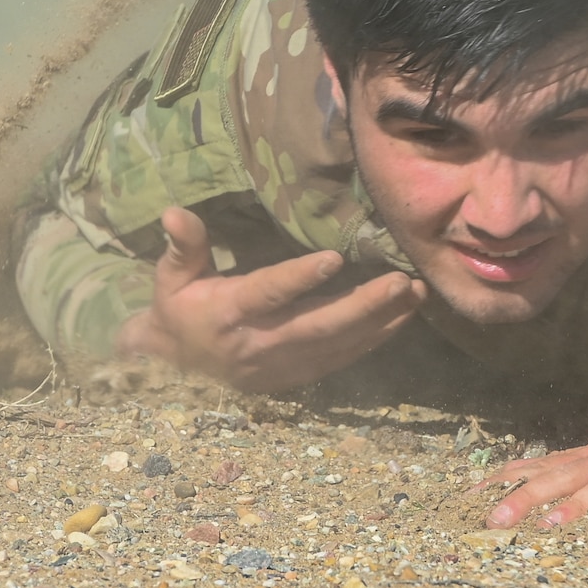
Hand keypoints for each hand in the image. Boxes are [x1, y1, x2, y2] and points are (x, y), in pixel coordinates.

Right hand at [115, 206, 425, 393]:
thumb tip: (173, 211)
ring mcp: (282, 366)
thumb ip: (183, 245)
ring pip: (339, 345)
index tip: (334, 258)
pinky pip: (343, 359)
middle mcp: (259, 344)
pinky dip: (375, 340)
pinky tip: (403, 318)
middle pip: (318, 326)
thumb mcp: (170, 278)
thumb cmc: (178, 310)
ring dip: (381, 321)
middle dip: (364, 305)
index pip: (267, 294)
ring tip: (416, 294)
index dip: (299, 278)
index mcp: (227, 314)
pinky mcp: (298, 377)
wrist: (175, 370)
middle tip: (402, 281)